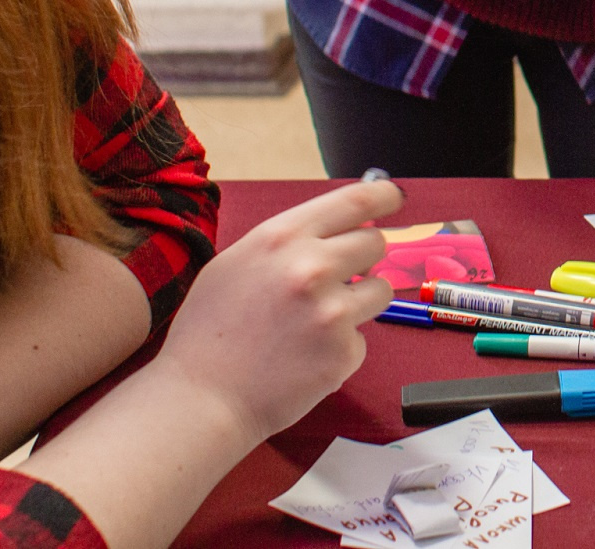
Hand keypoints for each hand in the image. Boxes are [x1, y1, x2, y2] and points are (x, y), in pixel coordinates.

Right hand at [153, 178, 401, 443]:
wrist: (201, 398)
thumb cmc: (211, 331)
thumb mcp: (237, 263)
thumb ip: (289, 243)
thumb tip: (337, 230)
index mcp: (283, 238)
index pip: (356, 201)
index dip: (383, 195)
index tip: (394, 198)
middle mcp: (313, 267)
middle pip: (376, 243)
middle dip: (365, 257)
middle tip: (341, 277)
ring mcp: (332, 311)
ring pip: (380, 290)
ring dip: (359, 301)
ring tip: (316, 323)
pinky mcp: (344, 352)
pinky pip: (360, 338)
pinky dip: (340, 346)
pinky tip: (303, 357)